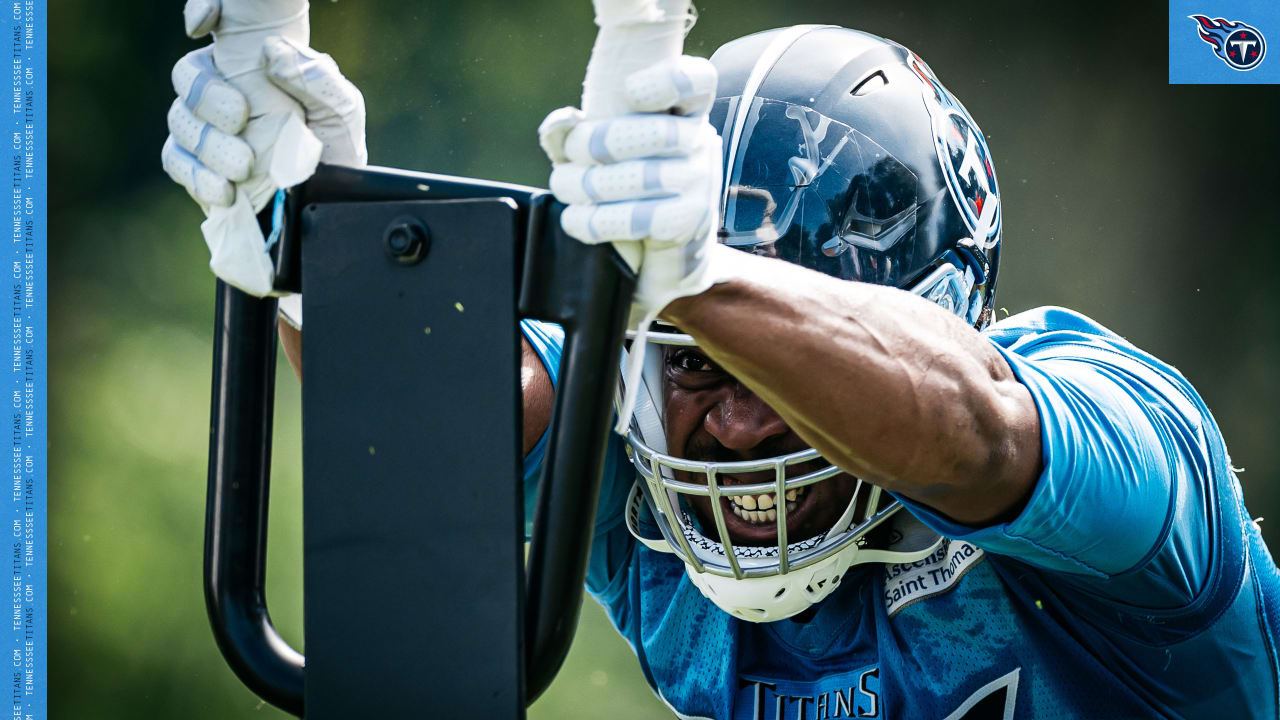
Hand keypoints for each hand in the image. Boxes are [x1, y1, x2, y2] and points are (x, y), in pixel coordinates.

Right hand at [160, 0, 365, 295]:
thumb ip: (315, 77)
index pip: (215, 26)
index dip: (203, 13)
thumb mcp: (341, 110)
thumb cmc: (334, 148)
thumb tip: (270, 51)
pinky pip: (176, 162)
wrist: (328, 206)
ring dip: (210, 143)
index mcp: (251, 64)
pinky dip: (198, 176)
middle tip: (241, 117)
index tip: (203, 23)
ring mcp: (205, 129)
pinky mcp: (196, 168)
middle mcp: (221, 89)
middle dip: (208, 96)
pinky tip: (226, 190)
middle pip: (188, 75)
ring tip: (246, 166)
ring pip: (180, 120)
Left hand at [538, 55, 722, 323]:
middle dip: (593, 145)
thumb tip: (562, 122)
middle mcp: (700, 141)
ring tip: (566, 189)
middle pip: (652, 131)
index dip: (665, 81)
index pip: (696, 81)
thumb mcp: (596, 158)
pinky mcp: (689, 221)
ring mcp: (700, 182)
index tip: (628, 91)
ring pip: (640, 176)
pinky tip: (578, 221)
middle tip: (570, 160)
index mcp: (683, 112)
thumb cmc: (624, 195)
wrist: (656, 261)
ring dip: (586, 185)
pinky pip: (639, 218)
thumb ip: (574, 134)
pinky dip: (597, 221)